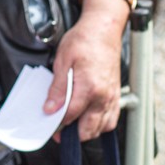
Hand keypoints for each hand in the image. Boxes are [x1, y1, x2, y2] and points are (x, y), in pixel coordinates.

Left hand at [44, 6, 124, 140]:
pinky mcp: (117, 95)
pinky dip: (100, 124)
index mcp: (89, 87)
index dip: (58, 124)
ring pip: (102, 128)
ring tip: (71, 124)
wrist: (103, 30)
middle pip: (88, 128)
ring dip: (87, 130)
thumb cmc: (83, 41)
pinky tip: (88, 119)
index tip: (48, 125)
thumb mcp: (63, 61)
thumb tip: (50, 108)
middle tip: (57, 128)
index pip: (71, 116)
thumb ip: (58, 88)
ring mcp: (112, 97)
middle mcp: (104, 96)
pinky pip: (112, 119)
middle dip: (72, 133)